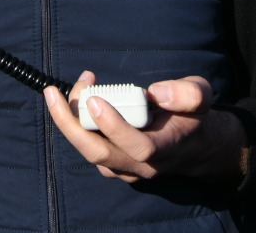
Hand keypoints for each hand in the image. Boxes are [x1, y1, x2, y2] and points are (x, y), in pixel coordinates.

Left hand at [45, 71, 245, 184]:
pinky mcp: (113, 163)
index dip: (114, 126)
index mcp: (165, 148)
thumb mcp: (200, 96)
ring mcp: (125, 167)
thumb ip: (188, 94)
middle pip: (99, 154)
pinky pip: (88, 147)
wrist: (194, 146)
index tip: (96, 100)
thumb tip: (156, 93)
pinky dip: (75, 124)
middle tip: (54, 94)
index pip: (137, 145)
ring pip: (89, 151)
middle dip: (71, 125)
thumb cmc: (192, 116)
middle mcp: (141, 164)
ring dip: (70, 121)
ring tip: (68, 88)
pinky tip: (75, 98)